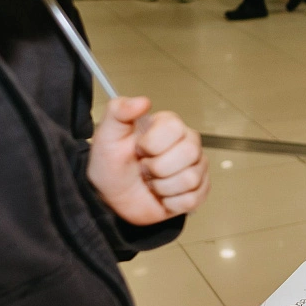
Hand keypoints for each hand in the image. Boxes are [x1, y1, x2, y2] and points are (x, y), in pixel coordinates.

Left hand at [87, 97, 209, 224]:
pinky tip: (161, 196)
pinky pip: (191, 200)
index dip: (152, 144)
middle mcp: (188, 144)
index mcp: (170, 126)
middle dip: (158, 167)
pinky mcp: (198, 192)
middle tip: (144, 168)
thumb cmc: (111, 165)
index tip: (138, 148)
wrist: (111, 198)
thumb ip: (119, 111)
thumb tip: (143, 101)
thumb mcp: (107, 135)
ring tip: (152, 182)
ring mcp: (196, 168)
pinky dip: (170, 203)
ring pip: (190, 179)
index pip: (175, 128)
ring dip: (162, 187)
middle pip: (189, 153)